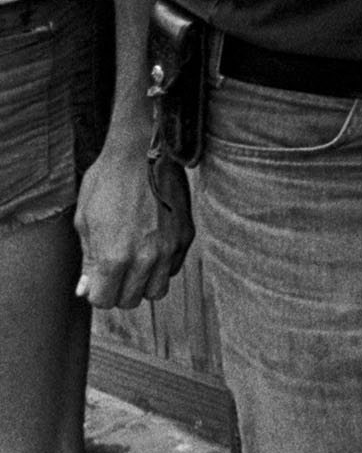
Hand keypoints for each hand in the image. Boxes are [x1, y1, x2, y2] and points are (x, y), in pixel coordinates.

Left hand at [74, 146, 190, 308]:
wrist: (143, 152)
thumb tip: (86, 288)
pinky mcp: (186, 236)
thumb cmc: (107, 182)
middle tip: (114, 272)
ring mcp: (169, 248)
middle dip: (119, 290)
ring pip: (158, 290)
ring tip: (135, 263)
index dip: (97, 291)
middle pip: (132, 300)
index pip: (104, 300)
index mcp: (114, 257)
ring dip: (144, 283)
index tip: (97, 280)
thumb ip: (88, 260)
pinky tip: (152, 246)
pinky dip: (162, 265)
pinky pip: (174, 267)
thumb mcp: (85, 221)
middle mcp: (145, 259)